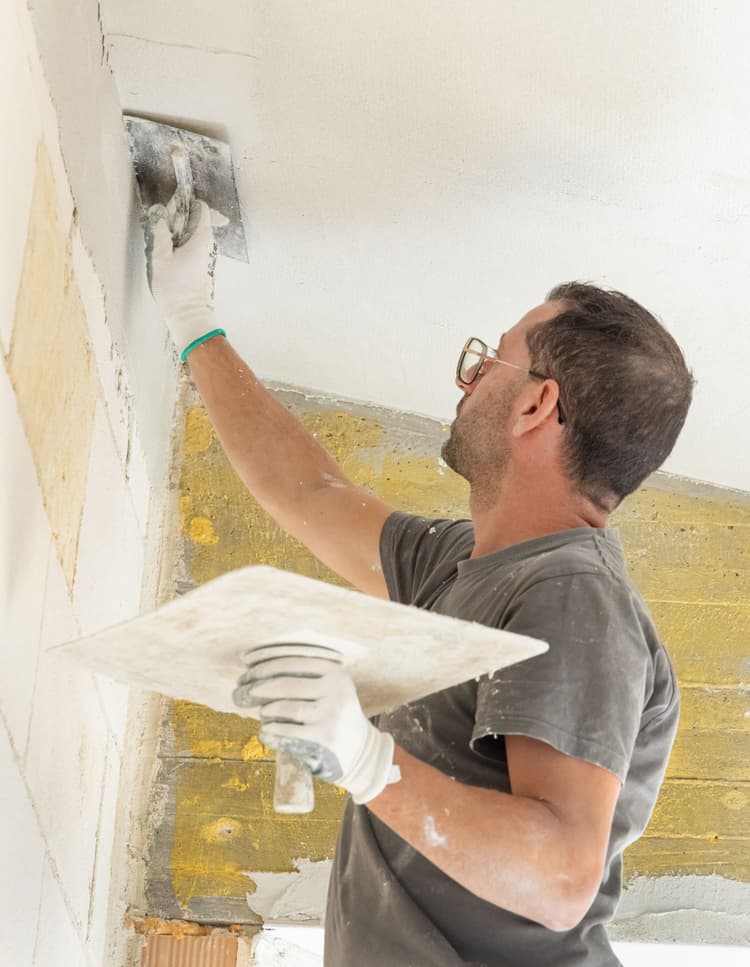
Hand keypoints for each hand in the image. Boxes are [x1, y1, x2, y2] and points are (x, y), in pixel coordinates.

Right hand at [145, 199, 217, 353]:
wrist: (188, 315)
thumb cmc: (175, 288)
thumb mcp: (161, 257)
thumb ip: (160, 232)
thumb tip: (159, 213)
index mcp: (202, 238)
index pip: (201, 208)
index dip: (185, 202)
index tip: (170, 205)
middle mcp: (209, 244)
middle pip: (196, 220)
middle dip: (178, 218)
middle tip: (161, 224)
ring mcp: (207, 255)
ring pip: (192, 234)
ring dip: (177, 232)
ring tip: (162, 240)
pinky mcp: (202, 266)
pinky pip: (191, 247)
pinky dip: (180, 245)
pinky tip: (167, 254)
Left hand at [233, 644, 395, 804]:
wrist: (361, 750)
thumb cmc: (335, 714)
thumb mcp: (330, 689)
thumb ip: (304, 678)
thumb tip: (259, 673)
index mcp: (335, 672)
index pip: (293, 663)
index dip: (266, 664)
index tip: (246, 665)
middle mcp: (336, 690)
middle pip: (287, 684)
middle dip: (260, 686)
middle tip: (244, 689)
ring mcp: (332, 714)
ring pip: (287, 707)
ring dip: (267, 709)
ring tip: (263, 711)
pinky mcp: (325, 737)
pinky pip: (290, 731)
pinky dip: (273, 730)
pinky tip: (265, 730)